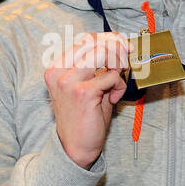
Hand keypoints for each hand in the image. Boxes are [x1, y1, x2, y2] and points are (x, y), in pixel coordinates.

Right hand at [43, 31, 130, 168]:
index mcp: (56, 68)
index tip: (123, 44)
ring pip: (104, 53)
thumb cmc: (83, 117)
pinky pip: (111, 76)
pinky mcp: (83, 92)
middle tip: (128, 58)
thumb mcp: (87, 86)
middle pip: (94, 41)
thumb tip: (119, 48)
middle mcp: (59, 72)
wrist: (75, 147)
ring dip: (119, 63)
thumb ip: (98, 67)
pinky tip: (114, 98)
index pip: (85, 40)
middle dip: (117, 46)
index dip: (109, 38)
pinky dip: (119, 85)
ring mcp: (69, 81)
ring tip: (119, 79)